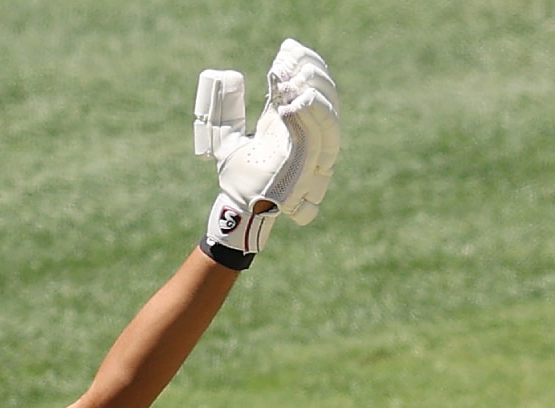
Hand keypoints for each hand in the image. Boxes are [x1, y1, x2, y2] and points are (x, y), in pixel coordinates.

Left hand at [193, 39, 340, 257]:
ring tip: (292, 79)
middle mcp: (308, 136)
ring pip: (330, 118)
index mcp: (293, 124)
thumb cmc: (237, 179)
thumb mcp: (226, 138)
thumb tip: (224, 77)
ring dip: (315, 94)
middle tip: (285, 64)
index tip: (286, 50)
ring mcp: (312, 154)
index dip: (306, 63)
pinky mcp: (306, 169)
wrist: (238, 211)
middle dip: (312, 74)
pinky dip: (309, 120)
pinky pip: (317, 141)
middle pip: (328, 97)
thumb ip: (227, 110)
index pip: (312, 86)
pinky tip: (290, 104)